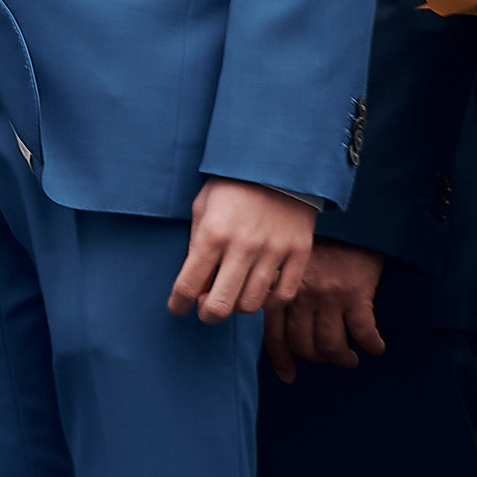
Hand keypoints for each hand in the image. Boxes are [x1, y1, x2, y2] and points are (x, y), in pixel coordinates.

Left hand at [170, 180, 318, 324]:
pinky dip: (268, 301)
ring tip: (233, 291)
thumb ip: (196, 244)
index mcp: (213, 233)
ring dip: (237, 305)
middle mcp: (243, 246)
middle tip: (205, 307)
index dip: (178, 304)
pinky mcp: (299, 252)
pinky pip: (283, 295)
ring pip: (250, 304)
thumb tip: (195, 284)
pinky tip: (259, 290)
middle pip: (220, 306)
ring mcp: (274, 251)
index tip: (177, 307)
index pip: (188, 285)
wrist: (279, 162)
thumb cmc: (233, 184)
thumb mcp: (202, 206)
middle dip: (207, 314)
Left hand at [265, 242, 388, 385]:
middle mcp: (302, 296)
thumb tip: (268, 313)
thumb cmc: (318, 239)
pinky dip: (371, 345)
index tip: (289, 376)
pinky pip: (363, 332)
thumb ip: (275, 284)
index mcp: (282, 289)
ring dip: (342, 358)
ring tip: (349, 358)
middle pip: (304, 345)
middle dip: (316, 359)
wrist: (348, 216)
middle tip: (327, 359)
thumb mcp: (286, 258)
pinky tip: (376, 347)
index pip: (275, 335)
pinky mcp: (356, 294)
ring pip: (331, 346)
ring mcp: (328, 297)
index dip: (282, 360)